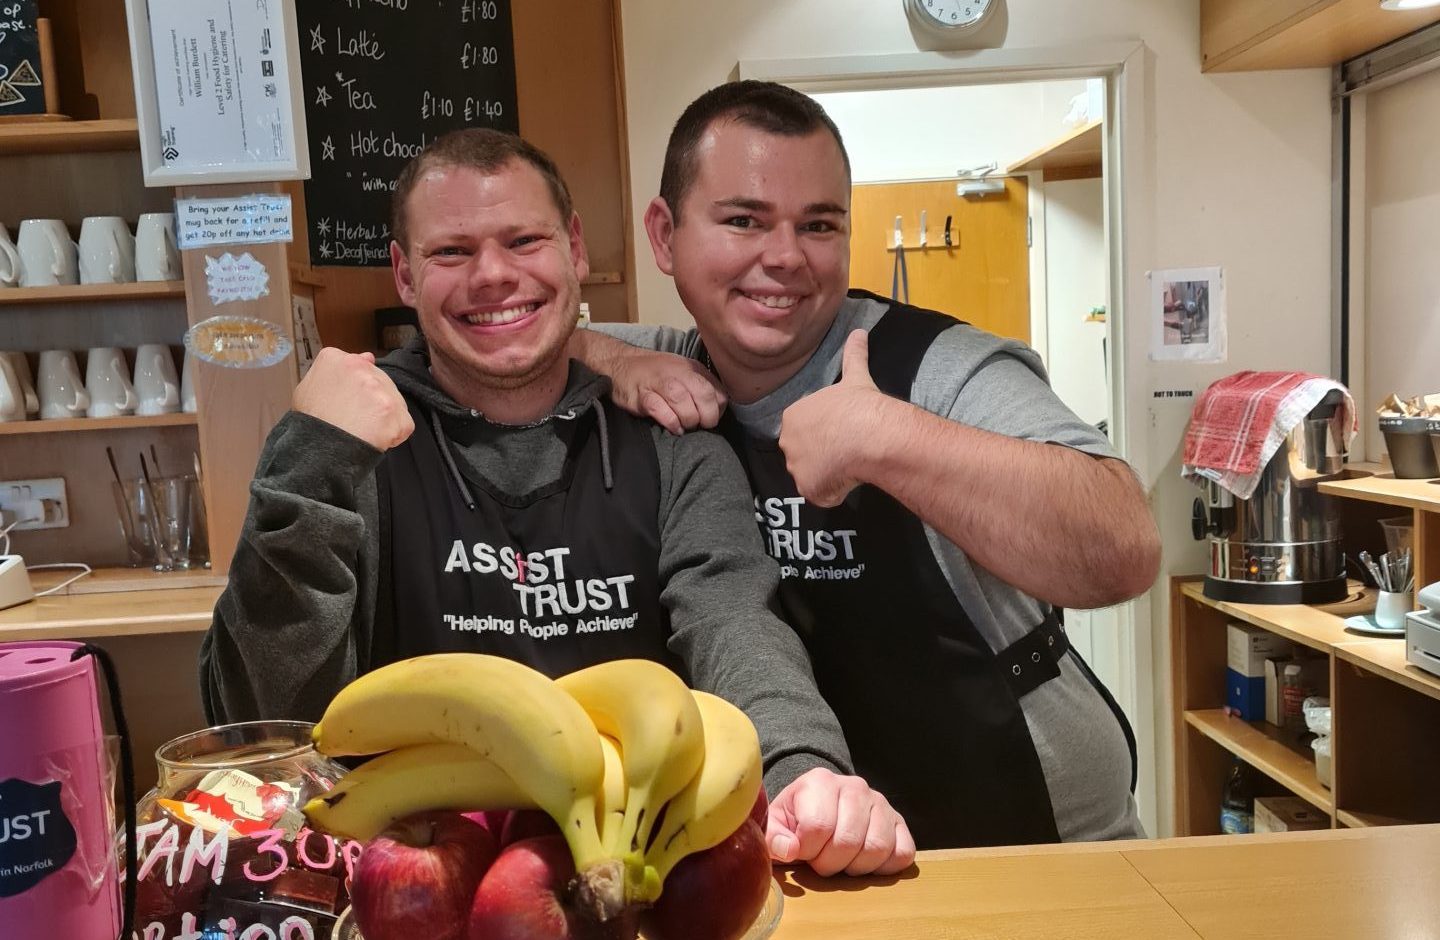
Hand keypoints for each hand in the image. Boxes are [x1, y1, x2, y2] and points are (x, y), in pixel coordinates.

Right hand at [293, 348, 413, 450]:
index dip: (357, 389)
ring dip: (384, 417)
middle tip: (355, 419)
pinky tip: (374, 438)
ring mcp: (380, 389)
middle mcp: (362, 368)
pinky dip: (393, 435)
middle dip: (373, 402)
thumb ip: (334, 371)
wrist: (316, 450)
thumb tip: (367, 357)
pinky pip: (403, 424)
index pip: (361, 367)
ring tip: (362, 429)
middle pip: (380, 383)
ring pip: (394, 403)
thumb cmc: (311, 423)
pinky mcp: (395, 411)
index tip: (348, 402)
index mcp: (336, 359)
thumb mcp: (307, 388)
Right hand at [610, 348, 726, 433]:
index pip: (717, 391)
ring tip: (685, 426)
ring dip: (688, 419)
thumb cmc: (656, 373)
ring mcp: (657, 383)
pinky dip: (670, 422)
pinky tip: (673, 427)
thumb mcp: (684, 372)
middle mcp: (677, 373)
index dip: (718, 410)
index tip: (710, 419)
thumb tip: (718, 408)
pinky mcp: (641, 395)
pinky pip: (659, 409)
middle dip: (706, 417)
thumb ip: (702, 387)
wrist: (621, 364)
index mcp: (692, 369)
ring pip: (682, 401)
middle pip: (703, 395)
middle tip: (700, 426)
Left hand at [766, 768, 914, 876]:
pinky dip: (884, 867)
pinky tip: (864, 861)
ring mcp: (880, 803)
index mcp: (821, 782)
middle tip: (821, 860)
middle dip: (829, 863)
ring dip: (855, 867)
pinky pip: (903, 853)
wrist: (822, 805)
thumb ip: (773, 837)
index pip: (817, 827)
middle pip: (847, 841)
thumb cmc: (797, 818)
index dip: (807, 850)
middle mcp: (855, 787)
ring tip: (842, 860)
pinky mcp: (899, 822)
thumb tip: (790, 850)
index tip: (801, 851)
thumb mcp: (776, 823)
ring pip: (876, 849)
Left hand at [778, 330, 887, 505]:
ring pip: (811, 474)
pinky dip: (835, 491)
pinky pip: (821, 494)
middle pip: (803, 453)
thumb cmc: (859, 405)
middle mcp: (787, 441)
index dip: (825, 432)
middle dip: (823, 454)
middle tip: (847, 450)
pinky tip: (850, 479)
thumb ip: (853, 355)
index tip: (842, 432)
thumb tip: (859, 332)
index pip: (804, 428)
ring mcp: (796, 467)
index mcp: (794, 415)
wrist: (866, 434)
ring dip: (828, 473)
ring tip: (850, 464)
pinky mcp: (808, 488)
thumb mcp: (855, 376)